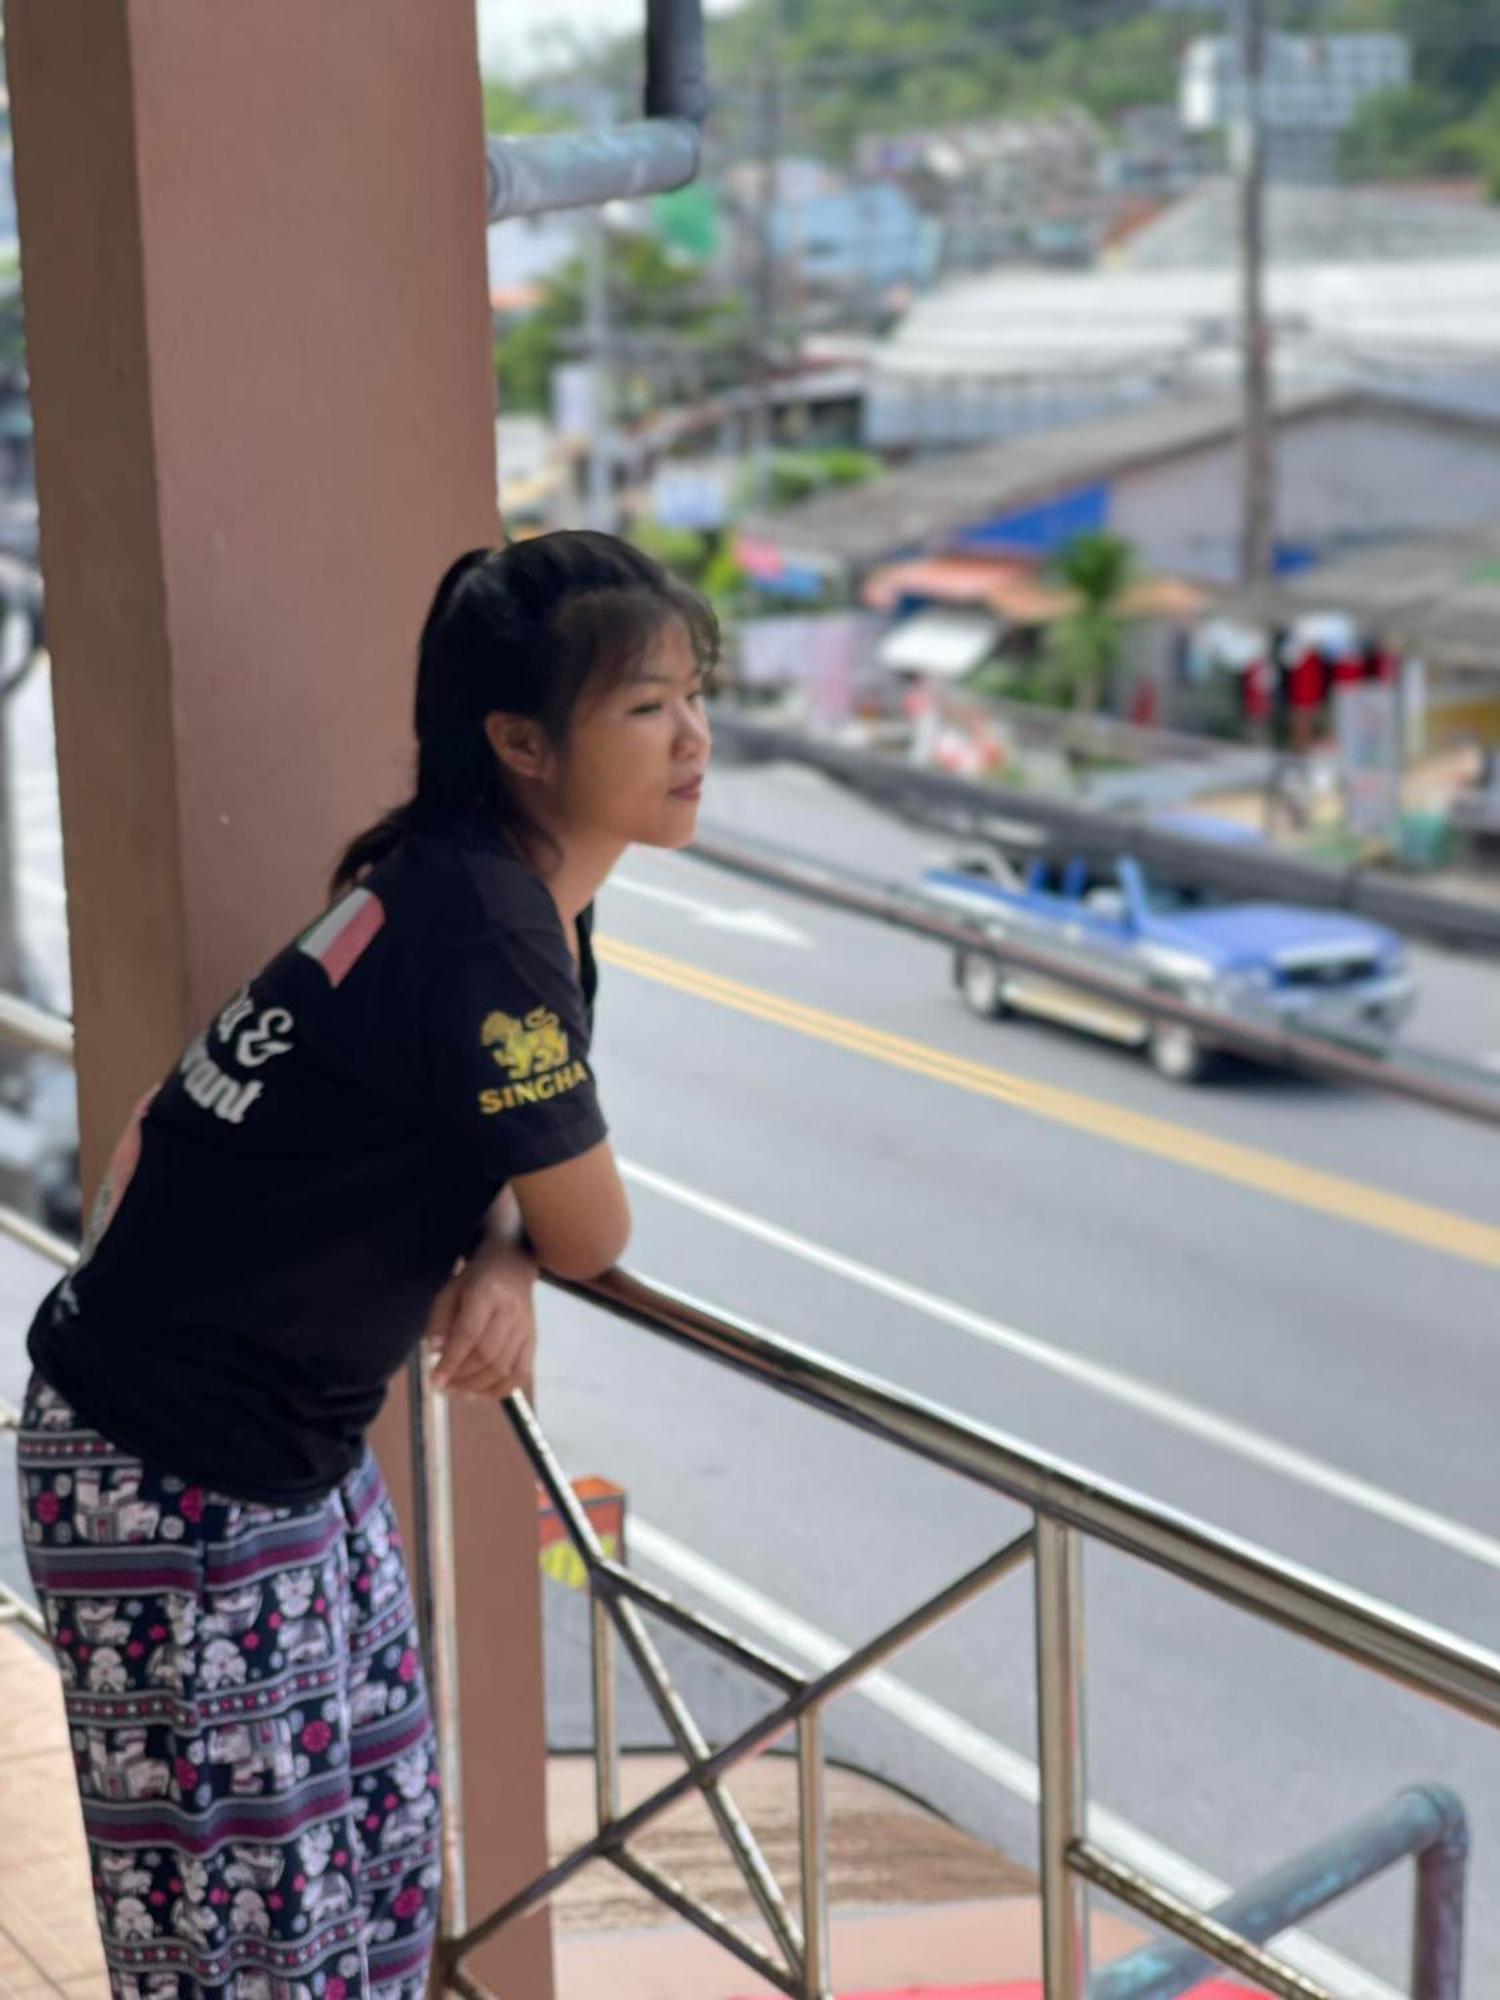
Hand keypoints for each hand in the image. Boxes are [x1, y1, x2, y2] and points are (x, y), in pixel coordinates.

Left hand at [425, 1241, 538, 1400]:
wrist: (512, 1265)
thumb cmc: (474, 1280)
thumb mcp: (449, 1291)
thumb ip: (440, 1321)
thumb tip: (437, 1353)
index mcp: (487, 1293)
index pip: (469, 1334)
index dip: (451, 1361)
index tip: (434, 1381)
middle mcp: (511, 1311)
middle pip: (487, 1355)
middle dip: (462, 1377)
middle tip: (443, 1386)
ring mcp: (525, 1327)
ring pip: (503, 1368)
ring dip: (477, 1386)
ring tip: (457, 1389)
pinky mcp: (533, 1339)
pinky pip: (520, 1374)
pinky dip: (500, 1390)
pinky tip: (480, 1394)